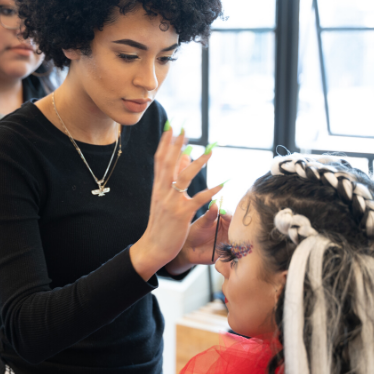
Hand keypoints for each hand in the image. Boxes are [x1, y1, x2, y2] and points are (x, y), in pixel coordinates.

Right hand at [130, 129, 222, 280]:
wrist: (153, 246)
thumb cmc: (160, 223)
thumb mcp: (163, 199)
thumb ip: (172, 179)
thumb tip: (181, 158)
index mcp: (158, 187)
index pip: (160, 160)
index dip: (165, 143)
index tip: (172, 127)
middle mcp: (162, 191)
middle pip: (168, 163)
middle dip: (176, 145)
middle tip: (185, 128)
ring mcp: (171, 202)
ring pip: (184, 178)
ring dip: (197, 164)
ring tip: (210, 152)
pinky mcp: (181, 214)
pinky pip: (197, 200)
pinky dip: (209, 192)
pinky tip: (220, 185)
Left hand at [166, 202, 231, 274]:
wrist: (189, 248)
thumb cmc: (194, 233)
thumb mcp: (202, 223)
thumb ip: (210, 215)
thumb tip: (215, 204)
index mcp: (223, 220)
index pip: (231, 216)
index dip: (228, 215)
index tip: (223, 213)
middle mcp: (229, 230)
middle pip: (238, 228)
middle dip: (238, 227)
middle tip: (234, 227)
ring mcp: (229, 241)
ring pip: (239, 239)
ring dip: (238, 239)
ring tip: (233, 239)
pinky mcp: (228, 251)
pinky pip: (236, 250)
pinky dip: (237, 250)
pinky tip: (234, 249)